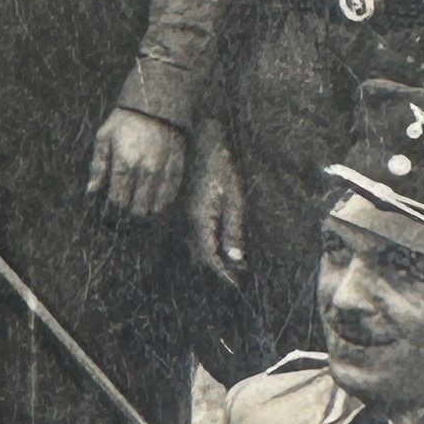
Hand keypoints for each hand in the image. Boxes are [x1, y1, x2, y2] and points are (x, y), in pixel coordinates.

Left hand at [85, 107, 186, 225]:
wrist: (156, 104)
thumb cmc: (125, 121)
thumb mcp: (104, 138)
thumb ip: (98, 166)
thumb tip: (91, 191)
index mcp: (124, 163)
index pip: (118, 200)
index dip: (114, 208)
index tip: (112, 208)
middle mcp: (145, 170)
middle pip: (137, 207)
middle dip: (130, 213)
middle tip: (127, 211)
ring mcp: (163, 170)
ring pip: (156, 205)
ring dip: (147, 210)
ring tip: (142, 209)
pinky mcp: (177, 167)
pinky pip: (172, 194)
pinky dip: (164, 202)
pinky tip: (157, 203)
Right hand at [191, 122, 248, 287]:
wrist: (202, 140)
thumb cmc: (221, 165)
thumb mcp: (235, 196)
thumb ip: (234, 227)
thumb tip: (236, 257)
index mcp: (202, 220)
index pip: (210, 256)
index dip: (222, 273)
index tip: (235, 284)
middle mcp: (190, 220)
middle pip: (200, 254)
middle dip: (217, 268)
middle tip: (234, 278)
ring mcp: (187, 212)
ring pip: (195, 243)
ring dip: (210, 256)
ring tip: (227, 266)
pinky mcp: (189, 205)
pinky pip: (195, 231)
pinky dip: (205, 242)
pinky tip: (216, 242)